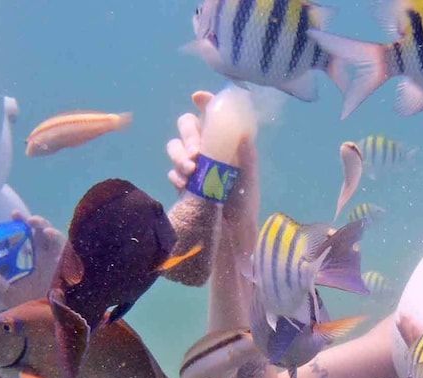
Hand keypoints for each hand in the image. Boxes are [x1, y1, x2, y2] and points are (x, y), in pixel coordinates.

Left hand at [1, 211, 64, 308]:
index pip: (22, 238)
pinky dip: (56, 237)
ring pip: (51, 235)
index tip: (9, 217)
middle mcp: (42, 255)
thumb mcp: (5, 290)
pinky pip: (64, 246)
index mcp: (28, 259)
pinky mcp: (66, 262)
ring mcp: (54, 257)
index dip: (16, 226)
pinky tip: (48, 233)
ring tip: (33, 222)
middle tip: (18, 217)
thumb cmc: (26, 304)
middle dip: (29, 221)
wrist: (44, 317)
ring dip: (42, 225)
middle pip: (37, 232)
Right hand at [165, 91, 259, 232]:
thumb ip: (246, 156)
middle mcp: (208, 150)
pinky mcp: (182, 184)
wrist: (231, 234)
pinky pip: (172, 172)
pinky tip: (184, 186)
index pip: (213, 115)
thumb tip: (244, 134)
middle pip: (187, 126)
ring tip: (190, 170)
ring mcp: (193, 166)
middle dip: (188, 135)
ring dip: (178, 154)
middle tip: (196, 152)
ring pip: (174, 147)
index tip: (198, 98)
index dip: (205, 103)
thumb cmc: (245, 203)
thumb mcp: (250, 179)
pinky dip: (176, 175)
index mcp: (225, 143)